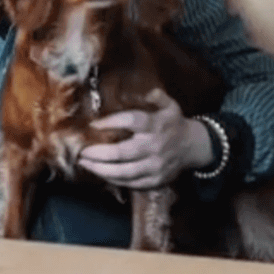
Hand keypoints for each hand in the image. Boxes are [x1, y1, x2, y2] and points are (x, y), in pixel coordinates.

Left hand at [78, 89, 213, 188]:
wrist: (192, 147)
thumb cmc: (173, 123)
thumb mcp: (169, 105)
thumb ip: (157, 96)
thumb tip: (146, 90)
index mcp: (156, 125)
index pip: (131, 121)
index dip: (110, 122)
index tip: (92, 125)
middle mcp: (155, 146)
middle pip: (122, 152)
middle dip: (97, 153)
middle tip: (80, 151)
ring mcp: (155, 166)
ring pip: (124, 172)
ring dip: (100, 169)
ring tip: (84, 163)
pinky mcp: (155, 180)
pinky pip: (130, 183)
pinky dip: (112, 179)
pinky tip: (99, 173)